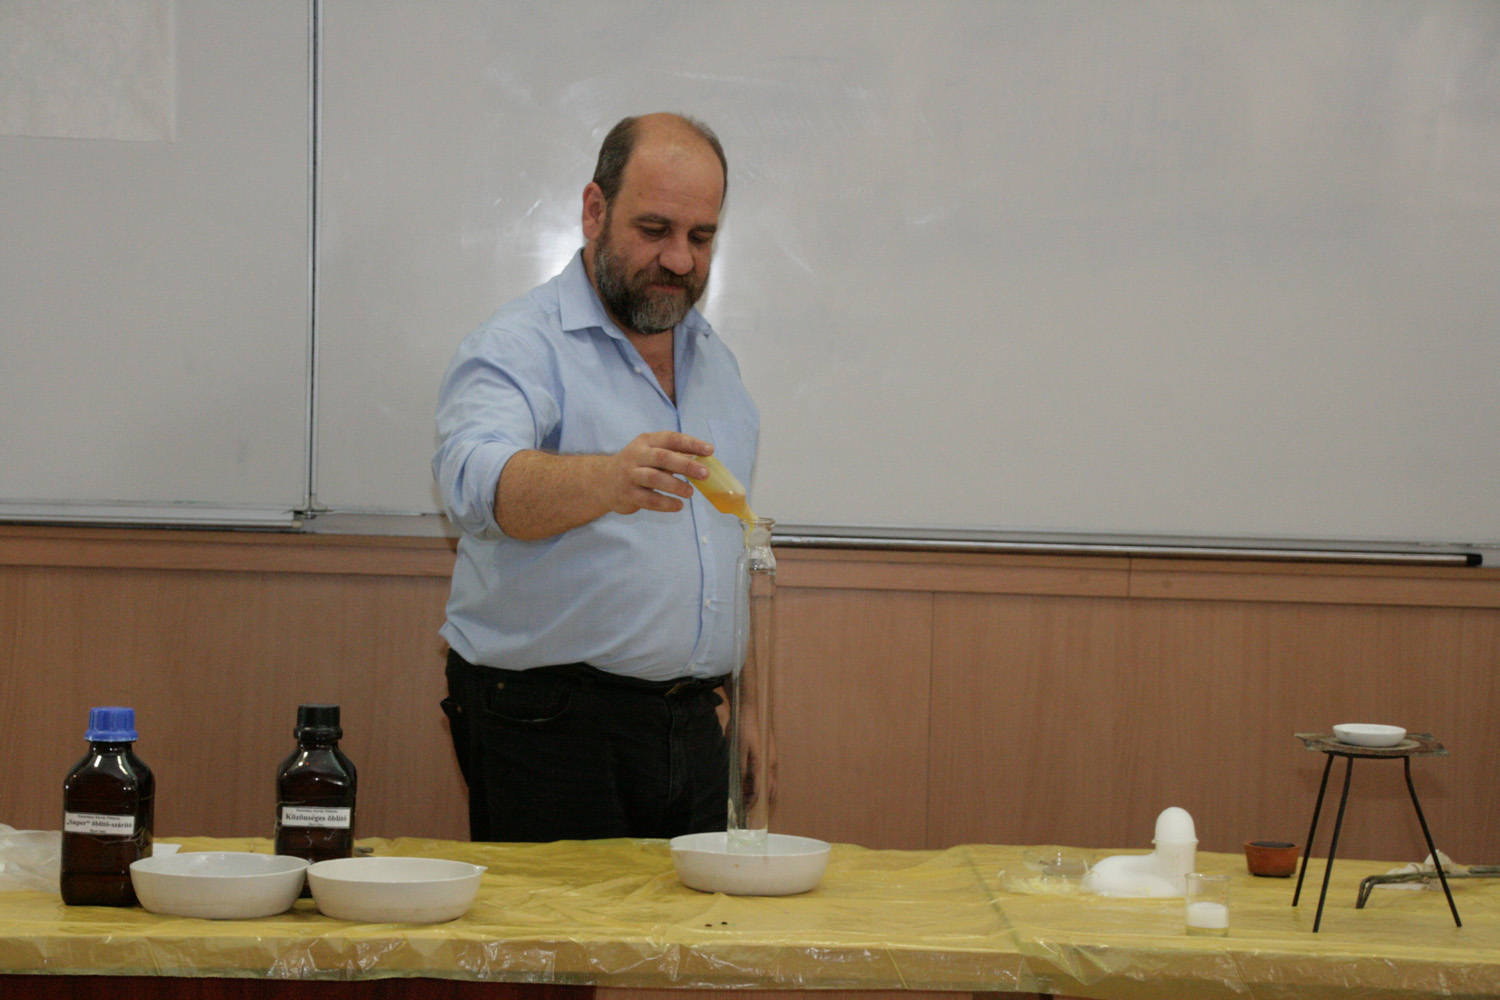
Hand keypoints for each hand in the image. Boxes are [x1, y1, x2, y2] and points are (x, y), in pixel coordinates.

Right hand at [592, 432, 712, 515]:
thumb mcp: (651, 453)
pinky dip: (666, 504)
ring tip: (690, 492)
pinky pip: (649, 500)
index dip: (691, 443)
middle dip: (686, 465)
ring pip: (655, 479)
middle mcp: (637, 456)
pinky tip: (678, 506)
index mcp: (646, 442)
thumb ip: (674, 455)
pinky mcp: (628, 494)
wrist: (603, 481)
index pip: (671, 438)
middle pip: (663, 458)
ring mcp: (631, 475)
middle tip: (705, 474)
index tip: (709, 450)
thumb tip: (703, 460)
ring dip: (676, 486)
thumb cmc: (637, 465)